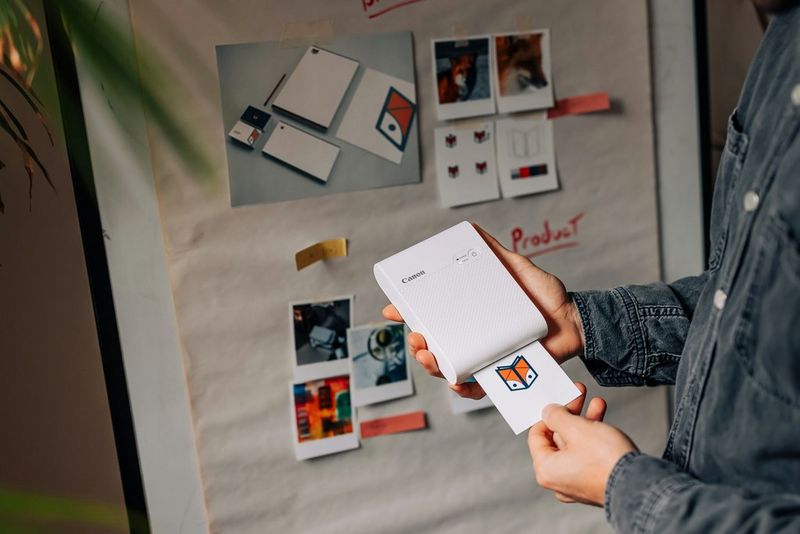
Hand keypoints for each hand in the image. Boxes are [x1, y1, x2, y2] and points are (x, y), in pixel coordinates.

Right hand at [382, 223, 584, 398]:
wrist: (574, 322)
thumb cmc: (545, 298)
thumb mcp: (517, 270)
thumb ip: (496, 253)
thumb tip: (474, 229)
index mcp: (469, 316)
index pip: (432, 316)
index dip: (408, 314)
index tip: (394, 309)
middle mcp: (471, 338)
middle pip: (433, 346)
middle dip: (416, 344)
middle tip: (416, 336)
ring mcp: (484, 358)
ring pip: (447, 368)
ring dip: (431, 365)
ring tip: (429, 354)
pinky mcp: (500, 375)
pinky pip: (476, 388)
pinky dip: (463, 387)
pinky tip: (455, 380)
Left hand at [528, 383, 637, 505]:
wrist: (641, 484)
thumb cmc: (606, 462)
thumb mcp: (576, 428)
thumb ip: (557, 416)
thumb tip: (548, 412)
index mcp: (546, 470)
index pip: (536, 435)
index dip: (548, 414)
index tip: (559, 401)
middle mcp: (558, 480)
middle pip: (557, 438)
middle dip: (572, 414)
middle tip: (579, 396)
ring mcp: (577, 483)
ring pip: (575, 444)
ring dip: (585, 421)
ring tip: (597, 403)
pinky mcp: (594, 482)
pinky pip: (588, 455)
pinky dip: (594, 437)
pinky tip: (603, 419)